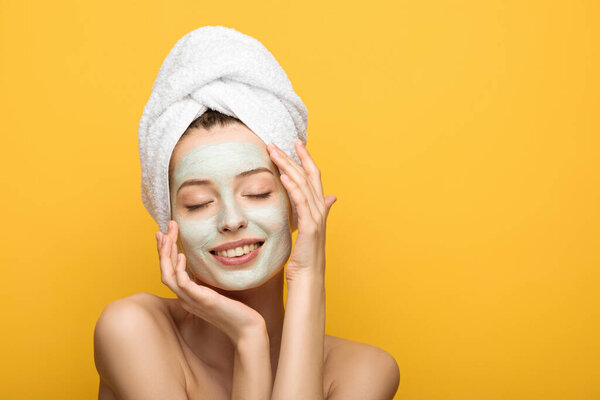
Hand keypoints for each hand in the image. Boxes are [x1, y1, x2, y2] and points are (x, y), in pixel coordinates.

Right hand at [156, 221, 265, 343]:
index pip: (169, 271)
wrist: (246, 329)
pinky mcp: (202, 301)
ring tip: (167, 236)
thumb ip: (205, 283)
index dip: (165, 253)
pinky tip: (181, 255)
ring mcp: (192, 301)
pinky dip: (179, 269)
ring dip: (165, 255)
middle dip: (162, 248)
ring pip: (168, 276)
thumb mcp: (216, 292)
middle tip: (163, 228)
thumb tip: (201, 267)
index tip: (165, 234)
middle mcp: (185, 298)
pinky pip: (183, 284)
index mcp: (187, 296)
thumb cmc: (235, 311)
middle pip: (164, 271)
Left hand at [267, 140, 336, 281]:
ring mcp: (316, 217)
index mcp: (319, 207)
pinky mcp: (310, 227)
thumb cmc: (305, 254)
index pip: (313, 175)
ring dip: (288, 166)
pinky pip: (301, 202)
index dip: (305, 157)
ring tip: (274, 153)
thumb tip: (330, 198)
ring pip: (303, 184)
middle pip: (308, 175)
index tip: (295, 143)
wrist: (308, 276)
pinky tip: (283, 176)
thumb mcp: (309, 228)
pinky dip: (293, 187)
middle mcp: (320, 208)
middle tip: (276, 143)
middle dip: (292, 156)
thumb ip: (315, 210)